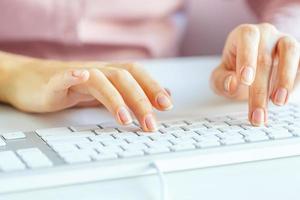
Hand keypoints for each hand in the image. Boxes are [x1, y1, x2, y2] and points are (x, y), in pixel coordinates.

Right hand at [1, 55, 172, 131]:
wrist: (32, 81)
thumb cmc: (71, 88)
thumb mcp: (105, 92)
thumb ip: (130, 94)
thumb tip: (162, 95)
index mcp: (109, 74)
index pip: (136, 75)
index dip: (152, 86)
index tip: (167, 105)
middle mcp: (96, 71)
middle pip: (123, 79)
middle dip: (140, 101)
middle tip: (150, 124)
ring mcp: (76, 75)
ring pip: (100, 80)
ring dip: (115, 98)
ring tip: (125, 119)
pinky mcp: (54, 82)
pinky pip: (64, 76)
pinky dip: (73, 76)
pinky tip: (80, 77)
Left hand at [211, 23, 299, 125]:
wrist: (251, 71)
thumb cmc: (234, 71)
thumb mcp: (220, 77)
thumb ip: (221, 80)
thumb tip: (232, 83)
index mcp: (244, 34)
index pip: (247, 38)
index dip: (246, 57)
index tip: (245, 81)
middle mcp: (266, 34)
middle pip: (265, 57)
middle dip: (260, 90)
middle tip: (257, 113)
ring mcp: (284, 42)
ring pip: (291, 52)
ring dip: (285, 79)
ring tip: (278, 102)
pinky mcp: (298, 55)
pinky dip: (296, 80)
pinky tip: (287, 97)